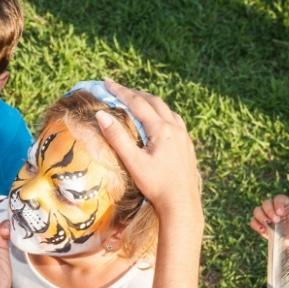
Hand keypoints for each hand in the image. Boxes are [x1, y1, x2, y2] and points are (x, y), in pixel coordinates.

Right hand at [97, 79, 201, 213]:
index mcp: (161, 129)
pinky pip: (174, 120)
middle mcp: (175, 128)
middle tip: (118, 90)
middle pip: (153, 101)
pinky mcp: (187, 146)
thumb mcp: (133, 162)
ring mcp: (183, 136)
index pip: (137, 103)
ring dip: (149, 102)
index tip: (106, 83)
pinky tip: (158, 120)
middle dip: (135, 93)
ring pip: (166, 109)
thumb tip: (101, 115)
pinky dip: (161, 113)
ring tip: (137, 100)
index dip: (120, 91)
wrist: (182, 204)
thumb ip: (117, 137)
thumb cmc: (156, 185)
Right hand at [250, 194, 288, 249]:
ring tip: (268, 224)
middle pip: (265, 203)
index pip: (278, 198)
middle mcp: (272, 207)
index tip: (280, 212)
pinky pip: (253, 222)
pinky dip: (256, 225)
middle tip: (276, 220)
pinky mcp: (260, 224)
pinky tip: (263, 230)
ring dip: (261, 217)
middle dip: (269, 211)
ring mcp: (265, 215)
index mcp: (284, 203)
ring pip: (257, 211)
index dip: (278, 204)